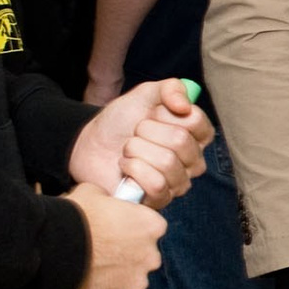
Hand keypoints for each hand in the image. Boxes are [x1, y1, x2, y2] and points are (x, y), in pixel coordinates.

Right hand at [66, 185, 164, 288]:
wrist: (55, 248)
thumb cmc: (75, 217)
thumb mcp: (93, 191)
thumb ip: (109, 199)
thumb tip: (106, 201)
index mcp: (151, 226)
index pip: (152, 227)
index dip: (134, 227)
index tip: (119, 228)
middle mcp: (151, 256)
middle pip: (144, 255)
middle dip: (128, 254)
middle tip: (104, 250)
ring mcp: (137, 282)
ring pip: (132, 279)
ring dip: (118, 275)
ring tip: (93, 268)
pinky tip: (87, 282)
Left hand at [71, 79, 210, 205]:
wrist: (91, 145)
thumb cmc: (121, 122)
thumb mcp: (145, 94)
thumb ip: (171, 88)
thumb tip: (185, 105)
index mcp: (194, 135)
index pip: (197, 122)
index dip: (169, 114)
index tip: (152, 113)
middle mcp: (192, 161)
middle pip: (181, 141)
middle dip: (147, 131)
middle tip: (134, 133)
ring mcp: (177, 183)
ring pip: (167, 163)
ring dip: (137, 150)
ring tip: (127, 150)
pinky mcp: (159, 200)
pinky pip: (156, 185)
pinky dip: (133, 170)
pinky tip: (125, 168)